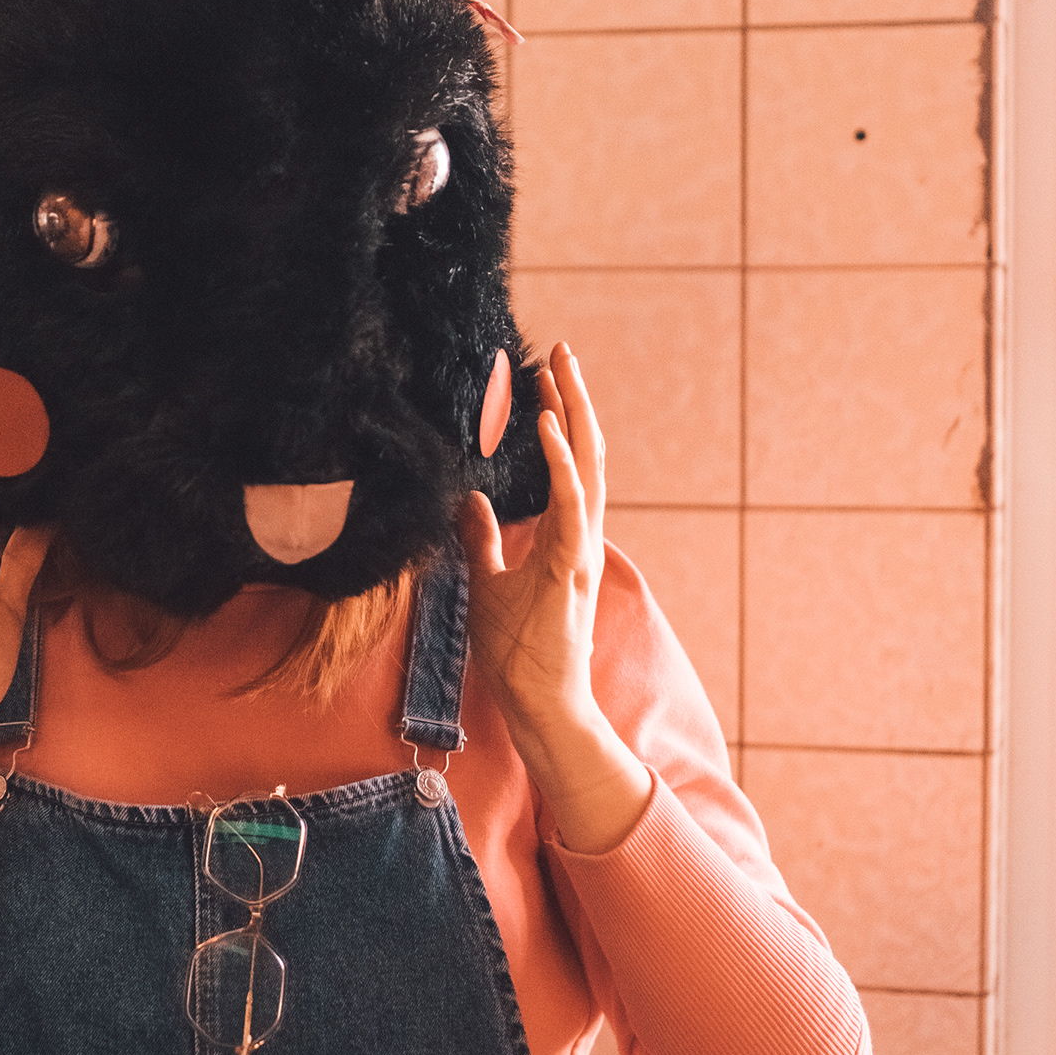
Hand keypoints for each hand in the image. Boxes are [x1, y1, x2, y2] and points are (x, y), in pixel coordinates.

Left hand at [459, 343, 652, 854]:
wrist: (537, 701)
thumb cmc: (519, 649)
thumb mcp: (487, 579)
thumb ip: (483, 538)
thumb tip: (468, 500)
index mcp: (566, 536)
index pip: (569, 463)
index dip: (561, 418)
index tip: (547, 376)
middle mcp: (581, 536)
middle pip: (585, 453)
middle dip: (574, 400)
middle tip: (561, 352)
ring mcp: (580, 551)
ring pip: (587, 470)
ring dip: (574, 418)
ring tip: (559, 373)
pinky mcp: (569, 570)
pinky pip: (571, 507)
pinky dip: (561, 465)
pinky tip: (547, 428)